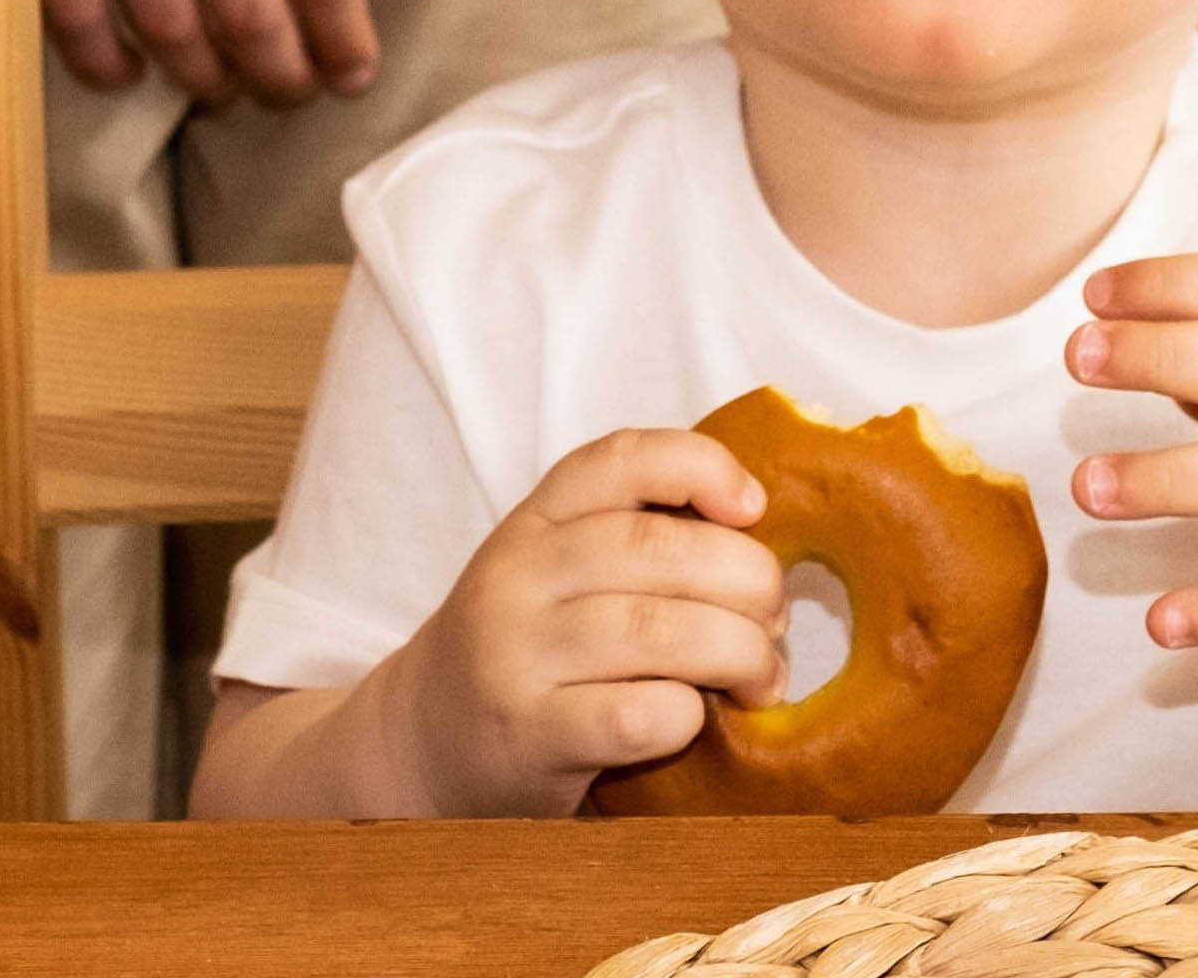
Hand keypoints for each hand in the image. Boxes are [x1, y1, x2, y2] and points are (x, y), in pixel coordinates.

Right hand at [37, 0, 378, 102]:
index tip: (354, 75)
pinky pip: (80, 22)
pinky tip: (130, 73)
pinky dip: (108, 64)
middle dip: (282, 76)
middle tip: (289, 93)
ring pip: (176, 32)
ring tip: (221, 90)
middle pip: (256, 17)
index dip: (345, 39)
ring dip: (206, 80)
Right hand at [396, 428, 787, 816]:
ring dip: (737, 652)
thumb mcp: (561, 564)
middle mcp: (519, 573)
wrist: (421, 741)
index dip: (703, 467)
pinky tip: (693, 718)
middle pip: (658, 548)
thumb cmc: (529, 643)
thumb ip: (638, 534)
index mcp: (538, 516)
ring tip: (761, 676)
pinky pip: (633, 715)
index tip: (754, 507)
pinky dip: (685, 714)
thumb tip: (762, 539)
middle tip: (776, 618)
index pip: (624, 457)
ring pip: (657, 630)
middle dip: (748, 580)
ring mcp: (516, 653)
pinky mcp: (526, 734)